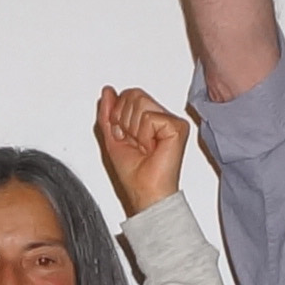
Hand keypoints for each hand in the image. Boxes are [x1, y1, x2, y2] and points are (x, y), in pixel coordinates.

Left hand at [96, 85, 193, 214]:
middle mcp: (162, 117)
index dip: (119, 116)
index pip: (129, 95)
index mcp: (149, 118)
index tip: (125, 138)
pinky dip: (144, 136)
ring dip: (135, 130)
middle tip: (136, 143)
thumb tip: (107, 92)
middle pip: (134, 95)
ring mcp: (171, 121)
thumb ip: (108, 113)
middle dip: (125, 122)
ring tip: (144, 147)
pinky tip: (152, 148)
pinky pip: (149, 117)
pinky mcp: (177, 127)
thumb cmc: (134, 174)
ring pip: (140, 103)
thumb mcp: (112, 138)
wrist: (145, 192)